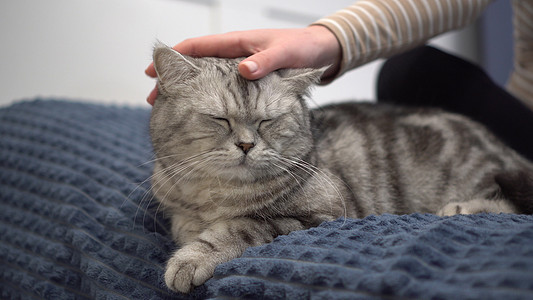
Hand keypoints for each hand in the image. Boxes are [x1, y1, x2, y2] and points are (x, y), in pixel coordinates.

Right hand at [145, 25, 340, 104]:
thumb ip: (266, 61)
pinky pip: (222, 89)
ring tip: (171, 108)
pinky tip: (202, 114)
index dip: (176, 57)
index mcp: (238, 43)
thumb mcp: (286, 54)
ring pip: (206, 79)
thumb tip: (244, 70)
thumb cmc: (304, 48)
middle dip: (175, 81)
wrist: (322, 52)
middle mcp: (235, 55)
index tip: (155, 69)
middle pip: (196, 66)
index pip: (199, 46)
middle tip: (155, 98)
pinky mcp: (248, 81)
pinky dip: (208, 99)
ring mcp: (240, 68)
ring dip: (188, 93)